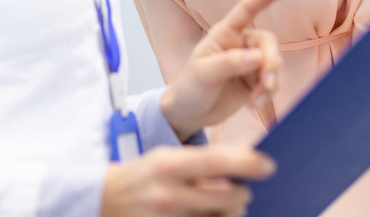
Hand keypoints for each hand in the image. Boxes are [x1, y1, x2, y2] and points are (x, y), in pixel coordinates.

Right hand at [100, 144, 274, 216]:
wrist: (102, 202)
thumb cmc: (141, 177)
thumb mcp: (166, 158)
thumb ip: (201, 160)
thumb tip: (243, 159)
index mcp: (167, 165)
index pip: (216, 160)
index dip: (247, 163)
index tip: (268, 165)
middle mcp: (167, 194)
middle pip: (225, 197)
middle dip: (242, 194)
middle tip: (243, 192)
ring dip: (231, 213)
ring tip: (229, 206)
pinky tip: (213, 215)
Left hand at [160, 0, 288, 140]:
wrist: (190, 113)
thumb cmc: (190, 87)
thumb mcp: (204, 73)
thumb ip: (230, 63)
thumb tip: (257, 57)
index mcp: (225, 34)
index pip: (247, 9)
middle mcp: (240, 44)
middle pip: (268, 43)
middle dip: (271, 63)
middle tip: (267, 83)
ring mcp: (250, 63)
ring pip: (274, 64)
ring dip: (270, 83)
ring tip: (256, 100)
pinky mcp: (255, 81)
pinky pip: (272, 82)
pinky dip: (267, 94)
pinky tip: (253, 104)